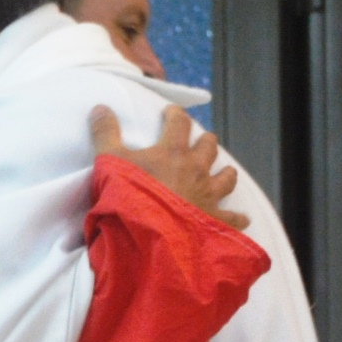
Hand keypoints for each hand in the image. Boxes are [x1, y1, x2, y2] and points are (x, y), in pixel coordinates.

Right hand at [89, 104, 249, 230]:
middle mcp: (196, 169)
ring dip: (224, 172)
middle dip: (204, 141)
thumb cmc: (129, 195)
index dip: (175, 115)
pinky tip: (242, 218)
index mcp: (173, 152)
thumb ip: (105, 133)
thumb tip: (100, 107)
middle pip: (208, 146)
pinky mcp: (214, 220)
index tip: (171, 113)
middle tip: (198, 142)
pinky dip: (237, 218)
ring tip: (223, 172)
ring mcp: (208, 194)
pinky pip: (233, 218)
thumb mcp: (110, 161)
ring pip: (227, 176)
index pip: (179, 123)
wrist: (149, 234)